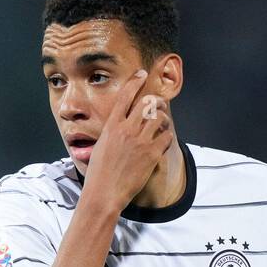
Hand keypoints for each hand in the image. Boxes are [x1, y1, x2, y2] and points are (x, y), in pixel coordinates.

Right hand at [83, 69, 175, 210]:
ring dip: (163, 117)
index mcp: (111, 126)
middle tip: (159, 102)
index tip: (142, 74)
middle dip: (156, 100)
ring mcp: (140, 141)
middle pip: (146, 103)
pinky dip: (167, 135)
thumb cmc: (98, 174)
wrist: (104, 193)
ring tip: (162, 122)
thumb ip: (111, 134)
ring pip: (159, 118)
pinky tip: (164, 139)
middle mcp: (126, 129)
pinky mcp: (151, 154)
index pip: (125, 96)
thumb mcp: (99, 147)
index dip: (135, 81)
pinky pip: (167, 137)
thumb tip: (117, 129)